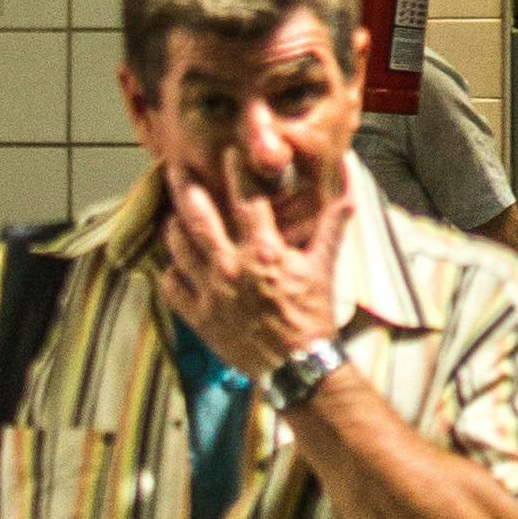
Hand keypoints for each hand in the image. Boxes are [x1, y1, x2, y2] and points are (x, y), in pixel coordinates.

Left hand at [159, 158, 342, 379]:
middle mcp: (230, 266)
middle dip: (184, 187)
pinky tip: (173, 265)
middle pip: (198, 217)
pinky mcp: (198, 316)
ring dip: (174, 227)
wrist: (298, 366)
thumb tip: (348, 183)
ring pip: (178, 248)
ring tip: (172, 214)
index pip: (246, 200)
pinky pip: (172, 287)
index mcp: (263, 250)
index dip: (236, 172)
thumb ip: (333, 221)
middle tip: (174, 166)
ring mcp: (210, 292)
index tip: (228, 152)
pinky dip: (169, 273)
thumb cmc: (313, 313)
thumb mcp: (325, 264)